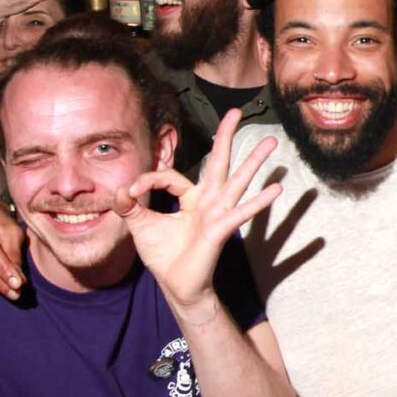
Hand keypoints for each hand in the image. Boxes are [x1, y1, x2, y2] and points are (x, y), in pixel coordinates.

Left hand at [119, 113, 285, 312]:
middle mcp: (207, 201)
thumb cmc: (163, 256)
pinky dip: (258, 202)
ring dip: (254, 161)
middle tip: (237, 111)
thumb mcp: (140, 226)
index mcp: (189, 198)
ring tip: (272, 142)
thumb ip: (130, 205)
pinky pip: (240, 213)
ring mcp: (217, 213)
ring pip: (237, 181)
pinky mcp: (221, 229)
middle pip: (218, 162)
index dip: (148, 180)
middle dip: (226, 136)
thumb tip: (121, 189)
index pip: (170, 176)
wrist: (175, 285)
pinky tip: (275, 190)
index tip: (131, 193)